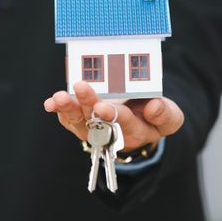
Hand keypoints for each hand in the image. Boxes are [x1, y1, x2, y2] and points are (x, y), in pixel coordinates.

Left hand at [44, 81, 183, 151]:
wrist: (140, 121)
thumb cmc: (154, 117)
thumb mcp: (169, 117)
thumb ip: (165, 114)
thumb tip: (153, 106)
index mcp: (136, 130)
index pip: (124, 123)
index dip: (114, 116)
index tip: (104, 107)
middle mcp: (111, 132)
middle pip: (97, 121)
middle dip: (88, 104)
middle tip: (82, 88)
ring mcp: (94, 128)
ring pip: (79, 120)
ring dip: (68, 108)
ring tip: (59, 98)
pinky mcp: (81, 121)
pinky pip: (68, 118)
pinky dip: (59, 109)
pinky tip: (51, 102)